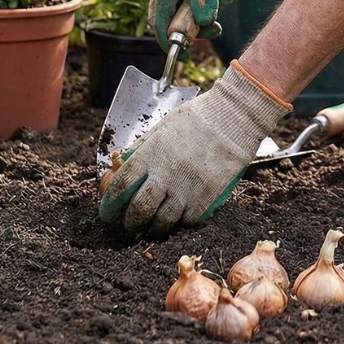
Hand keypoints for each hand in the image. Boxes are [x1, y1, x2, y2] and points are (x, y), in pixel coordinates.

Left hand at [98, 64, 289, 230]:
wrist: (235, 117)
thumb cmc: (198, 117)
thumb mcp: (164, 126)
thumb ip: (143, 148)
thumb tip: (124, 164)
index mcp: (150, 155)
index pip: (120, 188)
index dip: (110, 205)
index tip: (108, 212)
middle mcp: (165, 175)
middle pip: (138, 212)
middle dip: (130, 223)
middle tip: (131, 223)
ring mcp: (186, 189)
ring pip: (162, 223)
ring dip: (155, 226)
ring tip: (156, 223)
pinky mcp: (206, 198)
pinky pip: (188, 220)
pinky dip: (183, 219)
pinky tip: (184, 211)